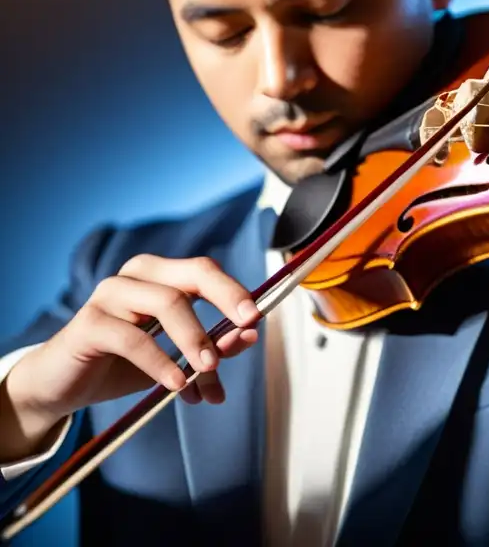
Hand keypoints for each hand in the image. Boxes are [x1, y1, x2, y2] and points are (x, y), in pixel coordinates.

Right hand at [1, 255, 260, 459]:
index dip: (234, 291)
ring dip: (196, 338)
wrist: (63, 386)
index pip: (206, 271)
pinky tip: (176, 384)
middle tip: (246, 329)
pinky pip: (134, 338)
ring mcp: (110, 293)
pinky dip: (161, 362)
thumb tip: (249, 337)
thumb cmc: (123, 364)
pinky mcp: (89, 322)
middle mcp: (137, 275)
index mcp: (161, 276)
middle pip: (193, 275)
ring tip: (209, 369)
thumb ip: (213, 345)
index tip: (256, 318)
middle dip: (226, 299)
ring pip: (168, 303)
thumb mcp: (176, 357)